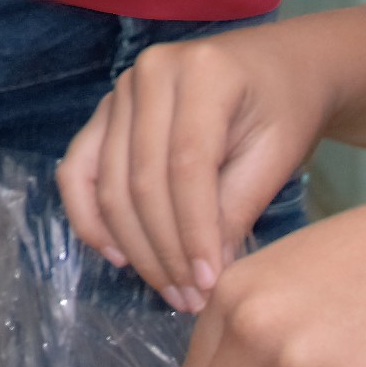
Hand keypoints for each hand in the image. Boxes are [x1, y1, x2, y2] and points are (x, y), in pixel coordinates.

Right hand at [57, 27, 321, 304]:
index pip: (187, 166)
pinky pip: (79, 169)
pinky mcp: (105, 112)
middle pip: (142, 179)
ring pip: (109, 182)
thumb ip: (237, 206)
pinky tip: (117, 256)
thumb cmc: (286, 109)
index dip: (193, 232)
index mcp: (202, 73)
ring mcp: (120, 90)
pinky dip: (89, 217)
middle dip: (165, 250)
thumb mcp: (278, 154)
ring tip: (169, 290)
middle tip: (192, 300)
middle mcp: (149, 74)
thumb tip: (204, 274)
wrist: (279, 67)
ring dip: (134, 246)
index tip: (210, 285)